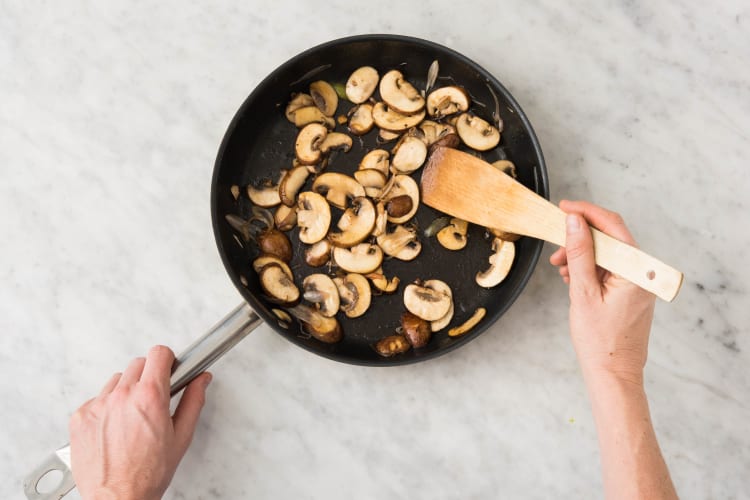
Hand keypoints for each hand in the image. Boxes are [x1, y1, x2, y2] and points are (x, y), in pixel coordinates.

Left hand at [69, 346, 211, 499]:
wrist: (117, 498)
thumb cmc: (148, 474)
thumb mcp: (181, 436)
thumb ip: (194, 401)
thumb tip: (201, 381)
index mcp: (150, 397)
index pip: (158, 353)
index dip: (167, 360)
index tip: (169, 369)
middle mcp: (122, 396)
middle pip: (137, 364)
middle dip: (149, 376)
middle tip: (153, 400)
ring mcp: (98, 405)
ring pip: (116, 381)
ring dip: (126, 391)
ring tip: (132, 418)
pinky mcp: (80, 416)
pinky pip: (97, 399)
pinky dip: (106, 408)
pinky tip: (115, 428)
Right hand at [549, 200, 655, 384]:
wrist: (613, 374)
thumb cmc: (600, 341)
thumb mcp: (583, 292)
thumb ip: (579, 253)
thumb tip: (574, 222)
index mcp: (637, 270)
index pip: (612, 226)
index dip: (586, 213)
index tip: (564, 208)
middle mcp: (643, 273)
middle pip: (610, 238)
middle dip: (579, 238)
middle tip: (555, 248)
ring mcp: (638, 282)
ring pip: (607, 253)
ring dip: (581, 255)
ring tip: (561, 269)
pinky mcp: (631, 291)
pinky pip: (609, 269)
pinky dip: (589, 268)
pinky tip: (572, 278)